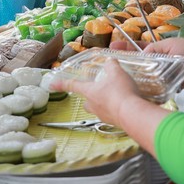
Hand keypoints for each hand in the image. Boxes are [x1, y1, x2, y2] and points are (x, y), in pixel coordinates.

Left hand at [50, 59, 170, 152]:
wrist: (132, 114)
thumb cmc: (120, 92)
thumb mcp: (117, 72)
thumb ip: (112, 65)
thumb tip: (110, 61)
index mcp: (90, 91)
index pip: (72, 85)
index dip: (62, 84)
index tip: (51, 85)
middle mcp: (94, 105)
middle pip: (87, 102)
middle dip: (90, 97)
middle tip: (98, 91)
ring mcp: (103, 115)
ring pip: (98, 109)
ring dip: (103, 103)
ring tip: (114, 97)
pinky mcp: (114, 122)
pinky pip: (111, 114)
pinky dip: (115, 109)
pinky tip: (123, 104)